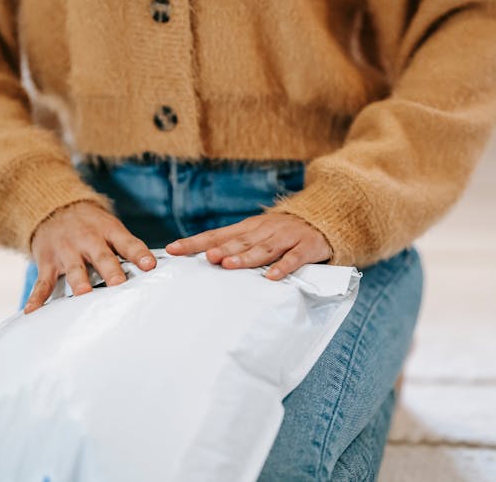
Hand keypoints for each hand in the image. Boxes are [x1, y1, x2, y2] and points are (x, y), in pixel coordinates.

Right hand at [23, 201, 156, 313]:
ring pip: (74, 269)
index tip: (150, 265)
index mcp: (108, 232)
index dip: (139, 254)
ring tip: (84, 294)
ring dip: (79, 282)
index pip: (127, 243)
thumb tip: (152, 269)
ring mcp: (67, 251)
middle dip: (110, 270)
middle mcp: (88, 241)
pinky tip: (33, 310)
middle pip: (101, 256)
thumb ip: (128, 248)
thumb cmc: (92, 225)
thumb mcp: (111, 228)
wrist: (54, 208)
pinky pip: (42, 282)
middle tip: (119, 283)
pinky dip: (37, 297)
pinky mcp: (48, 262)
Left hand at [165, 213, 331, 279]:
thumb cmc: (281, 232)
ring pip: (263, 248)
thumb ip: (234, 244)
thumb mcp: (256, 233)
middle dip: (222, 249)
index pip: (216, 234)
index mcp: (248, 228)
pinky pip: (293, 258)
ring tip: (230, 265)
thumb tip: (203, 260)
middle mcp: (264, 231)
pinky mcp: (305, 247)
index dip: (195, 242)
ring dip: (246, 257)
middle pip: (239, 241)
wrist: (322, 219)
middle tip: (207, 257)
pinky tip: (272, 277)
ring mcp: (285, 238)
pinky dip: (283, 267)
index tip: (173, 249)